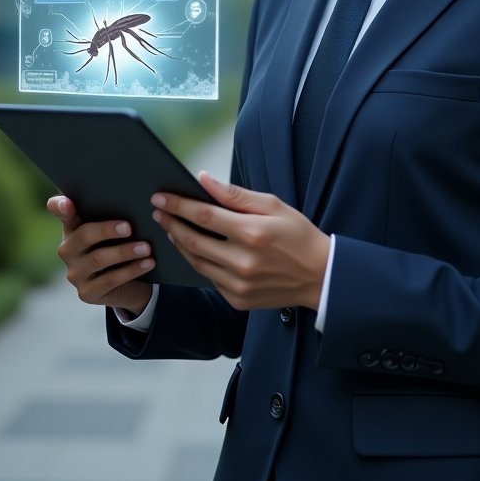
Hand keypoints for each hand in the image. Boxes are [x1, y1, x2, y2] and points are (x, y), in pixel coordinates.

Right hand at [47, 196, 153, 315]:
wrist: (127, 283)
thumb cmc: (119, 245)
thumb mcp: (114, 230)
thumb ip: (115, 214)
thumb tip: (134, 203)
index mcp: (72, 226)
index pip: (61, 212)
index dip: (60, 206)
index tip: (68, 204)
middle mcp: (68, 249)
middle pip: (84, 235)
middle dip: (107, 230)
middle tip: (129, 227)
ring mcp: (74, 273)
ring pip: (98, 259)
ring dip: (124, 252)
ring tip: (146, 248)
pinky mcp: (86, 293)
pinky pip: (109, 280)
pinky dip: (131, 270)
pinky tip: (147, 263)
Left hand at [151, 172, 330, 311]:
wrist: (320, 276)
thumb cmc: (298, 234)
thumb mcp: (273, 205)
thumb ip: (235, 195)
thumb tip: (203, 180)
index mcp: (252, 233)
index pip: (204, 216)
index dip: (178, 206)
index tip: (160, 197)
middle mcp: (243, 261)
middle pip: (193, 241)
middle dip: (172, 224)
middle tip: (159, 212)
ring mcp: (239, 285)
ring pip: (197, 262)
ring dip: (180, 244)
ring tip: (172, 229)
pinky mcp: (238, 300)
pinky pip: (209, 279)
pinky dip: (199, 262)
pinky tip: (194, 249)